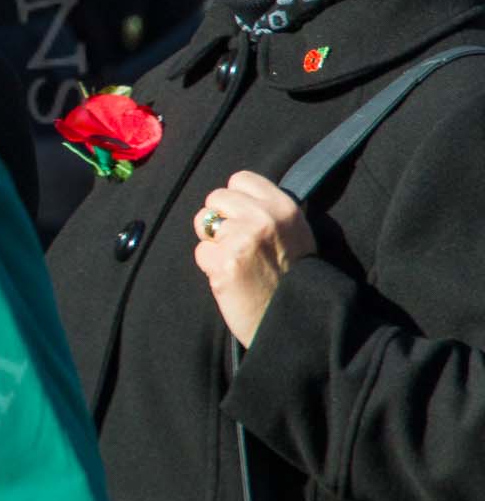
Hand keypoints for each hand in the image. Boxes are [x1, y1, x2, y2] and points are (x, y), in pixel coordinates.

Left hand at [193, 170, 316, 347]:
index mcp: (284, 208)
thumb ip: (269, 212)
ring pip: (203, 222)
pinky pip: (201, 252)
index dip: (235, 199)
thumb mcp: (296, 233)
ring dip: (212, 242)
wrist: (299, 322)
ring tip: (235, 261)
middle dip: (219, 219)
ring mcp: (242, 240)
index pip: (240, 179)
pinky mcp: (224, 263)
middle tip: (235, 243)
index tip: (242, 218)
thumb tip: (236, 196)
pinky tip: (231, 279)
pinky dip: (210, 266)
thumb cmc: (294, 279)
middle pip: (215, 198)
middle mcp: (264, 218)